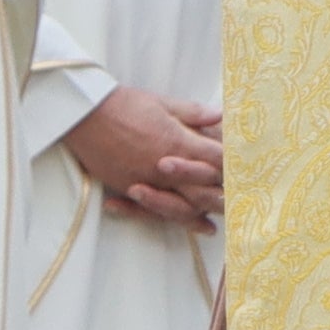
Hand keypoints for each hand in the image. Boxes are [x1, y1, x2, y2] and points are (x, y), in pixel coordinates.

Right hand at [60, 85, 226, 229]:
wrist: (83, 114)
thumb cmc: (123, 103)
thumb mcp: (162, 103)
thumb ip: (193, 113)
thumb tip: (220, 115)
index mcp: (179, 142)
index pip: (217, 159)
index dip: (233, 163)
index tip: (246, 168)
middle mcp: (166, 167)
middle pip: (204, 189)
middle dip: (224, 195)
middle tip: (240, 203)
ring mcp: (148, 180)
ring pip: (183, 206)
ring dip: (201, 215)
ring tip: (216, 223)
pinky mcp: (129, 188)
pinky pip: (155, 212)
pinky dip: (174, 220)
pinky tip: (190, 227)